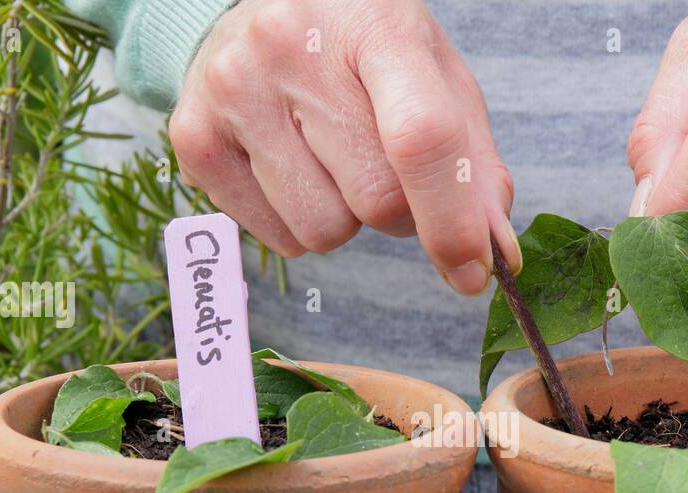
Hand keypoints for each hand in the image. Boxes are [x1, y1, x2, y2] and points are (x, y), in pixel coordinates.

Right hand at [170, 0, 517, 293]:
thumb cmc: (363, 52)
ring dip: (345, 217)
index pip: (421, 137)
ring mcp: (234, 90)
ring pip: (324, 232)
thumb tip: (494, 255)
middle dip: (399, 212)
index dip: (452, 220)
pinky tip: (291, 164)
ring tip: (330, 156)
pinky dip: (298, 223)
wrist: (260, 10)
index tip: (473, 271)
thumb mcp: (434, 79)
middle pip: (376, 201)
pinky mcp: (193, 136)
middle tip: (383, 165)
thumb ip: (473, 164)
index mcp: (373, 23)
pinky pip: (278, 240)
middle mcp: (291, 47)